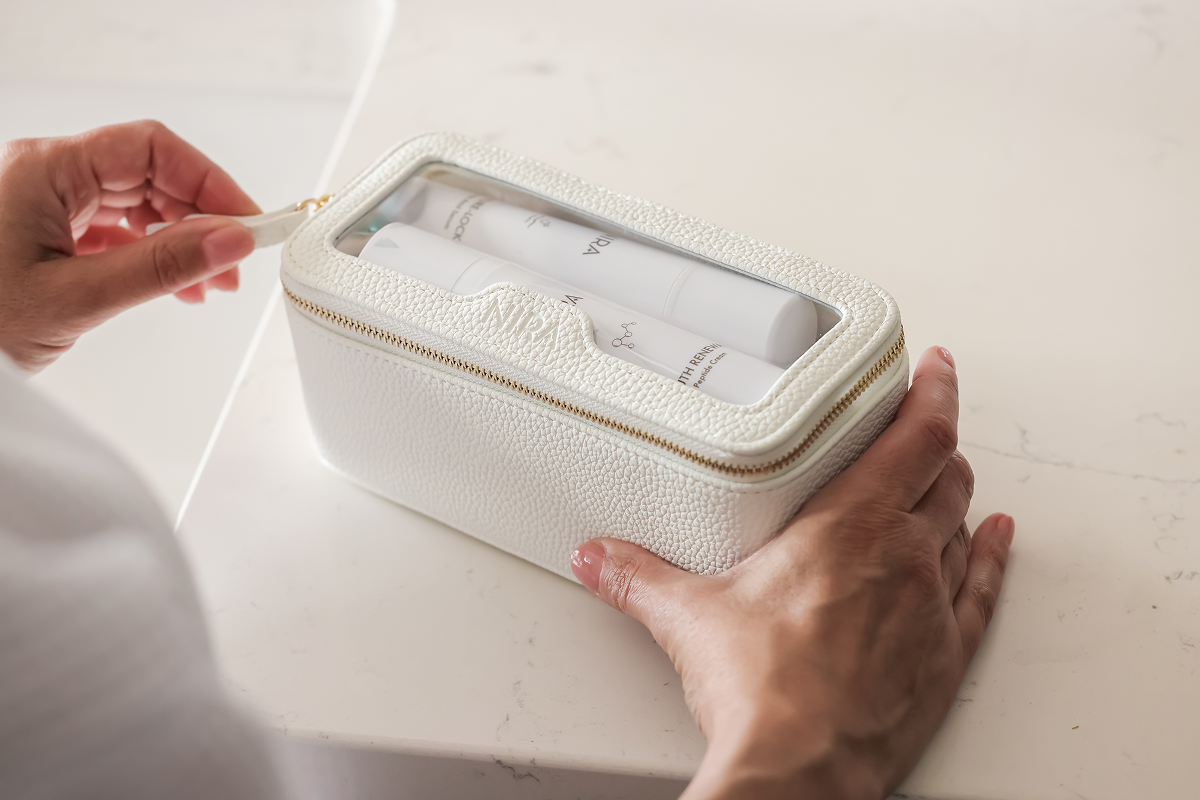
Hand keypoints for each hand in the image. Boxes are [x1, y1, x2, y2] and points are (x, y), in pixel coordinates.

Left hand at [0, 120, 259, 371]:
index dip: (210, 182)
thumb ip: (160, 267)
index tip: (249, 222)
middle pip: (149, 173)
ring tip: (210, 283)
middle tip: (236, 261)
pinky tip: (173, 285)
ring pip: (135, 202)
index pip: (151, 149)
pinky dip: (152, 253)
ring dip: (181, 239)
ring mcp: (44, 203)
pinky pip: (114, 228)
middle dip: (201, 216)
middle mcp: (44, 175)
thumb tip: (228, 239)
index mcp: (44, 169)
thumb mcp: (76, 298)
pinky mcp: (45, 232)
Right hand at [571, 346, 1012, 799]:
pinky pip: (981, 592)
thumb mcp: (686, 617)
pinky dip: (990, 558)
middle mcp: (902, 557)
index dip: (933, 391)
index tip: (935, 366)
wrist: (801, 770)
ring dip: (955, 496)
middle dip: (935, 443)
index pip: (916, 435)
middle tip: (922, 426)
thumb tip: (599, 556)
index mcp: (848, 526)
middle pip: (943, 475)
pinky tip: (996, 540)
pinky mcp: (944, 657)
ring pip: (960, 526)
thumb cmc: (761, 689)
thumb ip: (638, 576)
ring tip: (947, 475)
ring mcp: (930, 607)